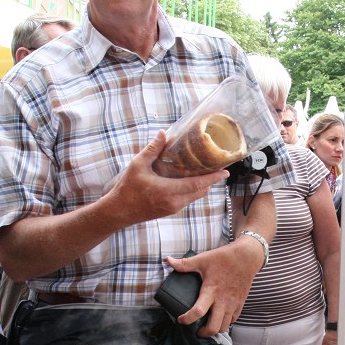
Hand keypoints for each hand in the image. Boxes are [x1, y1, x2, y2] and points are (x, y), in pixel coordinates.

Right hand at [109, 131, 228, 225]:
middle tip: (218, 167)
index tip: (226, 172)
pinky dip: (193, 190)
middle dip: (211, 180)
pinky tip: (190, 180)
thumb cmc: (127, 188)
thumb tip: (163, 133)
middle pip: (200, 191)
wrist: (119, 211)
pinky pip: (187, 199)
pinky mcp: (171, 210)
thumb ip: (152, 149)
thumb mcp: (138, 165)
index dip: (213, 178)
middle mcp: (175, 202)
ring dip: (202, 185)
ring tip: (206, 171)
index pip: (197, 184)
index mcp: (169, 191)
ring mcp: (174, 208)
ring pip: (195, 196)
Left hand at [166, 237, 264, 336]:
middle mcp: (222, 301)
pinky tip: (219, 319)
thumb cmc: (225, 258)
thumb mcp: (202, 259)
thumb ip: (184, 263)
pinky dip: (225, 323)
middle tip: (196, 330)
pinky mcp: (240, 304)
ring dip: (214, 330)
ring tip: (207, 326)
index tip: (181, 319)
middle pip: (213, 327)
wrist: (247, 257)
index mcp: (211, 291)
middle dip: (202, 333)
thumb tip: (168, 260)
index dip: (187, 319)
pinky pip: (233, 321)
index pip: (198, 311)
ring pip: (224, 327)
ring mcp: (232, 304)